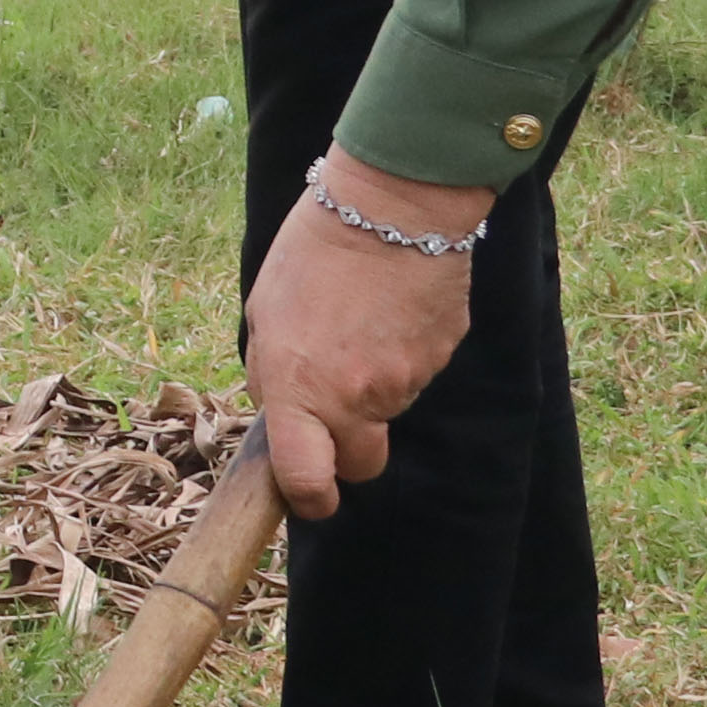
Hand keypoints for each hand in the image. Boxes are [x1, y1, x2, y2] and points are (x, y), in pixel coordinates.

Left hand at [238, 144, 485, 517]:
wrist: (390, 207)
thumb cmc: (313, 252)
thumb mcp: (264, 314)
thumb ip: (271, 375)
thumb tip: (284, 414)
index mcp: (299, 390)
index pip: (308, 480)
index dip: (310, 498)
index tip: (312, 495)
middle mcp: (355, 398)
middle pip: (362, 464)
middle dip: (348, 450)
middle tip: (336, 407)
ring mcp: (406, 380)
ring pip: (390, 412)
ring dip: (374, 386)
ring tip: (359, 323)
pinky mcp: (441, 356)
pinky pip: (418, 373)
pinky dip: (404, 354)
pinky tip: (389, 310)